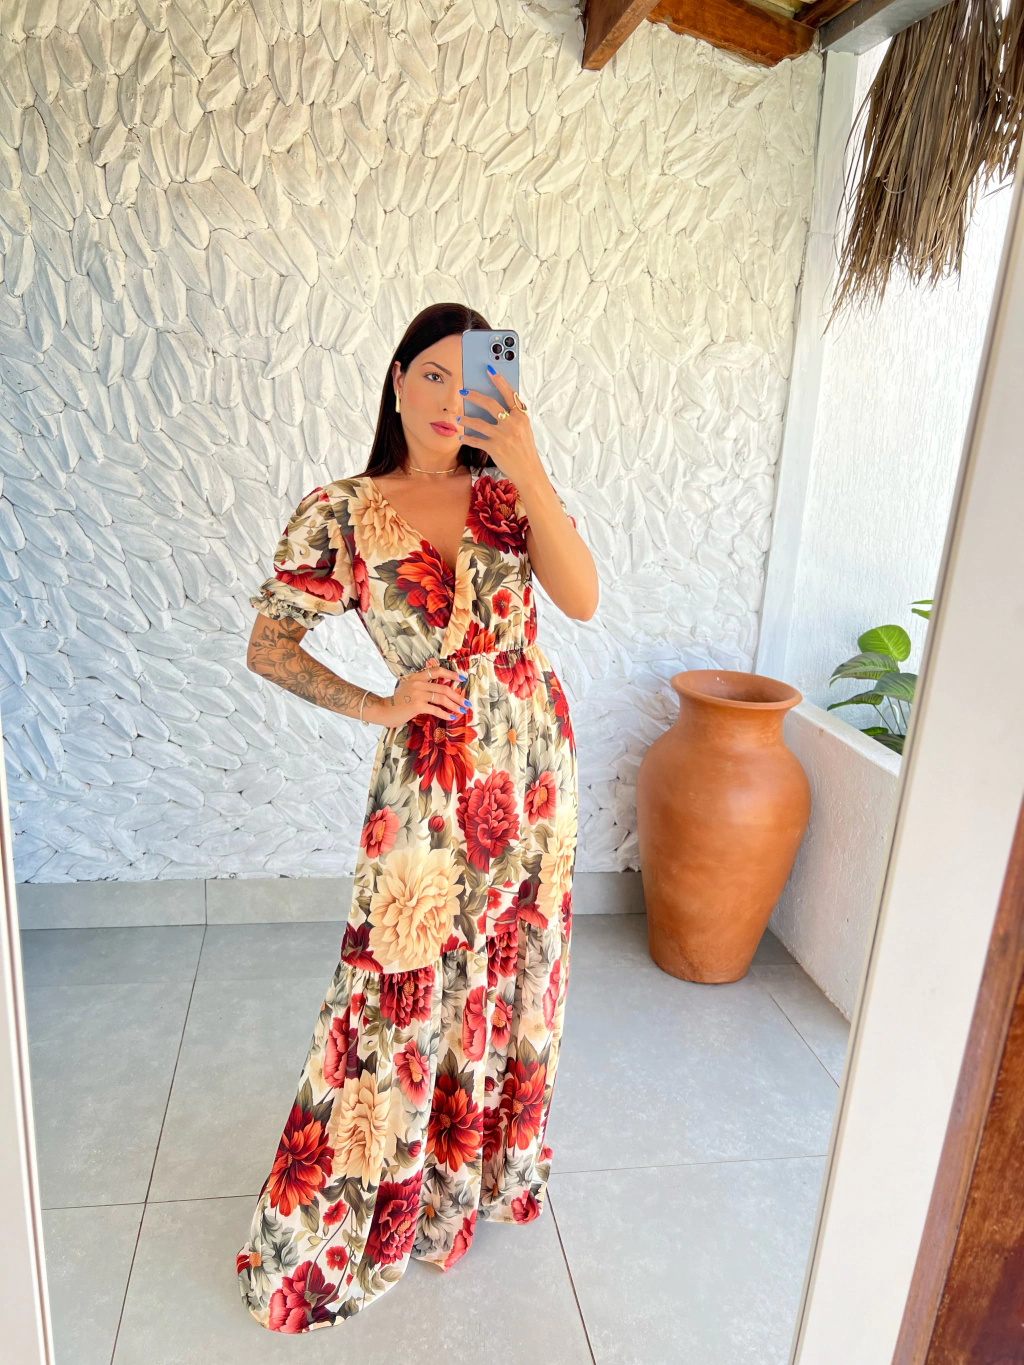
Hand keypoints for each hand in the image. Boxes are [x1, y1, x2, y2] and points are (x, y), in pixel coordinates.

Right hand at [366, 657, 468, 727]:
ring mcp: (417, 694)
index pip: (437, 671)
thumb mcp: (409, 688)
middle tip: (466, 703)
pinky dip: (445, 714)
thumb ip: (423, 686)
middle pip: (444, 687)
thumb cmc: (398, 701)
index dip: (451, 674)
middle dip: (458, 696)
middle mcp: (418, 683)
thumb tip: (441, 690)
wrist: (384, 710)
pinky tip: (451, 717)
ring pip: (442, 698)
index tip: (462, 679)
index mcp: (417, 676)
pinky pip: (435, 709)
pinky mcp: (416, 705)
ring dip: (454, 705)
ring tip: (462, 711)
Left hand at [456, 367, 544, 485]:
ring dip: (466, 419)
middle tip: (462, 392)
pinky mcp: (495, 448)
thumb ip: (513, 416)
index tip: (488, 369)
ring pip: (478, 422)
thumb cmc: (525, 449)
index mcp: (521, 416)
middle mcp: (512, 423)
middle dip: (474, 396)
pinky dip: (467, 438)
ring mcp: (502, 436)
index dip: (498, 380)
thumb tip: (494, 405)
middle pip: (490, 404)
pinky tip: (461, 436)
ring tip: (459, 417)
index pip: (509, 393)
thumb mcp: (524, 429)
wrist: (529, 471)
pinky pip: (476, 440)